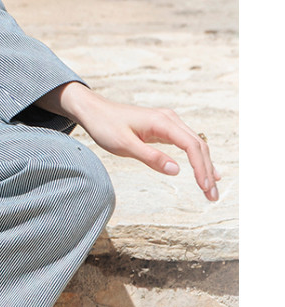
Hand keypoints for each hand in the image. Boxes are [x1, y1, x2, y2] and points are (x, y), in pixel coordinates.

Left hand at [40, 81, 220, 202]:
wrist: (93, 110)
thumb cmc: (105, 126)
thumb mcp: (124, 145)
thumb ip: (150, 157)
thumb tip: (176, 170)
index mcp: (162, 122)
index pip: (192, 146)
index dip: (201, 167)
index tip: (205, 187)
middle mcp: (170, 120)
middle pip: (199, 146)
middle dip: (207, 171)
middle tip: (212, 196)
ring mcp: (169, 123)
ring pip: (195, 145)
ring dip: (205, 166)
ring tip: (211, 190)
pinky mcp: (164, 128)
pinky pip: (187, 144)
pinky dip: (197, 159)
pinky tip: (205, 172)